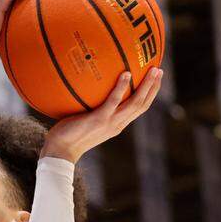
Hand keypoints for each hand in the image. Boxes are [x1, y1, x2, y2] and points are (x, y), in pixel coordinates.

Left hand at [41, 68, 162, 162]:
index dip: (149, 94)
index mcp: (117, 124)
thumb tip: (87, 90)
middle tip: (160, 70)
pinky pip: (114, 101)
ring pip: (135, 103)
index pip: (138, 109)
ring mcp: (110, 122)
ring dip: (147, 86)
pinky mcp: (99, 119)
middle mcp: (118, 124)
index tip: (155, 80)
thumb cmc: (68, 135)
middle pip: (142, 104)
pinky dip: (122, 87)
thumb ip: (91, 109)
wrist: (60, 151)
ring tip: (154, 70)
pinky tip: (126, 73)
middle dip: (154, 87)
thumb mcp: (85, 121)